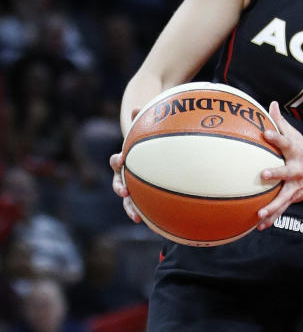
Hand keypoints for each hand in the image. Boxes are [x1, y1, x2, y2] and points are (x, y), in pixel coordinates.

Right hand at [110, 108, 142, 223]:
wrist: (153, 160)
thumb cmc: (150, 145)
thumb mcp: (147, 134)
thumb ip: (142, 121)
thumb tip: (137, 107)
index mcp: (126, 161)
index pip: (116, 161)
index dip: (117, 161)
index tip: (122, 159)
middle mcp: (127, 176)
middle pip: (118, 183)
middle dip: (119, 188)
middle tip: (124, 191)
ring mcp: (134, 188)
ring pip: (128, 200)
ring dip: (130, 208)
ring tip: (136, 216)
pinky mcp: (143, 198)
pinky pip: (143, 207)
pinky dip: (147, 214)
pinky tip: (156, 224)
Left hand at [257, 102, 302, 225]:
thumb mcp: (296, 137)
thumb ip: (281, 122)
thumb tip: (271, 103)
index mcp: (295, 153)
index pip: (285, 142)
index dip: (276, 137)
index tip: (266, 133)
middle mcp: (296, 170)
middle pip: (286, 171)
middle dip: (276, 174)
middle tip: (263, 175)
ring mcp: (295, 186)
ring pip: (283, 197)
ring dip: (273, 206)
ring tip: (261, 213)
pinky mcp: (292, 198)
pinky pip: (281, 209)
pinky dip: (272, 218)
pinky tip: (259, 225)